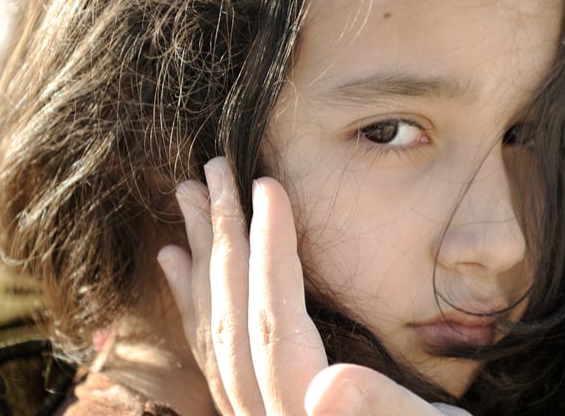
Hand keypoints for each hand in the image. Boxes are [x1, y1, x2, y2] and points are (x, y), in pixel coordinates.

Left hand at [157, 157, 467, 415]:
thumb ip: (383, 414)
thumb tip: (325, 386)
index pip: (279, 325)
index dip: (272, 253)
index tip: (266, 186)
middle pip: (234, 324)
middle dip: (222, 243)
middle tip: (208, 172)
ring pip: (216, 339)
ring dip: (201, 265)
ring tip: (186, 204)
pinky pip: (216, 362)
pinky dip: (196, 309)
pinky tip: (181, 269)